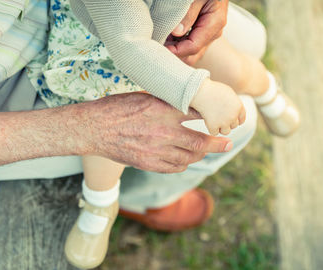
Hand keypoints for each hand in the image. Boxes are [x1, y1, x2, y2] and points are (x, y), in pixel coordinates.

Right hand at [78, 92, 232, 172]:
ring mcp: (156, 150)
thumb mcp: (144, 96)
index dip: (212, 118)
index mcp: (163, 109)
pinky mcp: (148, 163)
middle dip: (217, 144)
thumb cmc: (117, 107)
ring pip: (189, 157)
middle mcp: (163, 131)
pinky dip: (184, 163)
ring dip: (200, 154)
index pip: (197, 114)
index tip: (221, 120)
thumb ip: (167, 102)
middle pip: (200, 141)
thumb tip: (186, 103)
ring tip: (205, 151)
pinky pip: (175, 167)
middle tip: (228, 144)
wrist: (94, 128)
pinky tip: (185, 159)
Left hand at [166, 0, 228, 64]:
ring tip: (161, 40)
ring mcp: (208, 35)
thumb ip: (188, 14)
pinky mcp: (202, 34)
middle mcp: (213, 33)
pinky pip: (188, 46)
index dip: (175, 50)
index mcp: (215, 23)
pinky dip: (176, 45)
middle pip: (192, 57)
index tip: (160, 47)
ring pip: (189, 55)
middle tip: (158, 47)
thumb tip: (177, 33)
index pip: (193, 47)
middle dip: (175, 55)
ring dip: (174, 50)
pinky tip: (167, 37)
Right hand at [190, 79, 245, 135]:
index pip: (241, 119)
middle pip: (233, 126)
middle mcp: (233, 115)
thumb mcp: (228, 93)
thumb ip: (234, 103)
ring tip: (214, 120)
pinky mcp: (213, 126)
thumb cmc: (212, 90)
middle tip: (218, 116)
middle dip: (227, 122)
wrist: (200, 92)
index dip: (235, 120)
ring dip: (220, 127)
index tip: (229, 118)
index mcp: (238, 106)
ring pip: (225, 131)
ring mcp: (223, 122)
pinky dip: (211, 128)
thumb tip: (235, 111)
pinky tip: (207, 121)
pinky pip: (214, 132)